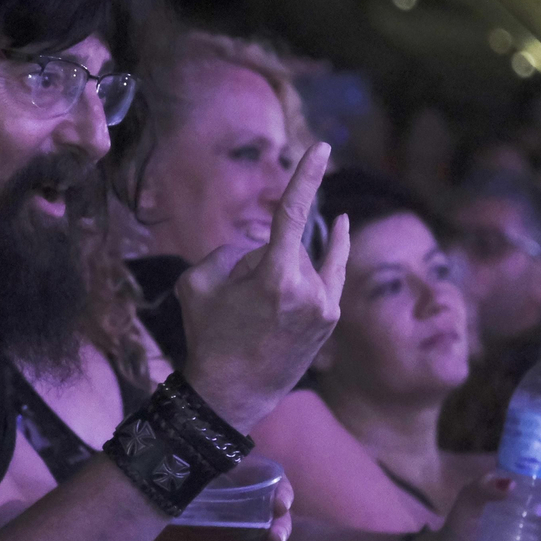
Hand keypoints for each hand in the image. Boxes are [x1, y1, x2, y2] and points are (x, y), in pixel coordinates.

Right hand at [180, 142, 350, 431]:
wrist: (233, 393)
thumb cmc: (209, 336)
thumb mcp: (199, 282)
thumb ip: (229, 251)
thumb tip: (259, 248)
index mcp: (275, 277)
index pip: (293, 212)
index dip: (307, 175)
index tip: (323, 147)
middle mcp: (309, 289)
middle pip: (285, 246)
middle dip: (262, 258)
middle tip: (241, 302)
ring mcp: (325, 305)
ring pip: (302, 261)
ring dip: (281, 269)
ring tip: (261, 311)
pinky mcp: (331, 317)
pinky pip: (327, 272)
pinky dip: (331, 249)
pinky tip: (341, 222)